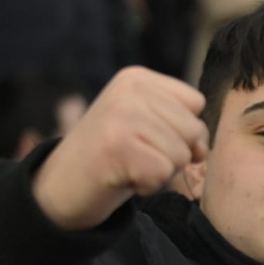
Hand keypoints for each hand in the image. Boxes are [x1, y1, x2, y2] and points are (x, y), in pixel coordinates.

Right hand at [31, 67, 207, 231]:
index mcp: (138, 78)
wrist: (61, 185)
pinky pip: (163, 173)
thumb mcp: (148, 127)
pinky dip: (148, 185)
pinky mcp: (116, 146)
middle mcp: (129, 90)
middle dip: (172, 153)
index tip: (147, 137)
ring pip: (181, 154)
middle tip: (135, 154)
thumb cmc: (114, 157)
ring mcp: (121, 116)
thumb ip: (181, 127)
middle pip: (193, 130)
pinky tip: (123, 177)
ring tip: (128, 165)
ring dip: (159, 171)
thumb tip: (202, 149)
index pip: (196, 103)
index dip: (182, 131)